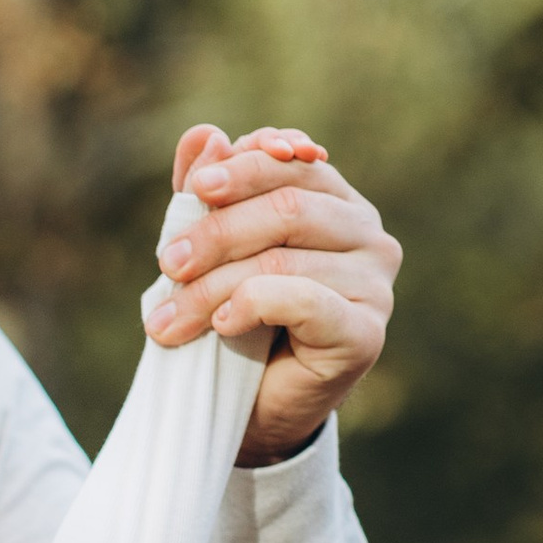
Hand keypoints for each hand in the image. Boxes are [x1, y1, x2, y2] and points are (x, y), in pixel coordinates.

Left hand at [144, 124, 398, 467]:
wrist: (253, 409)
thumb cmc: (235, 321)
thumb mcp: (211, 250)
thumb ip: (208, 192)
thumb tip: (204, 134)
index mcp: (338, 203)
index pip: (292, 165)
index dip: (243, 169)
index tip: (196, 188)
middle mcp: (368, 236)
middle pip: (286, 209)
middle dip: (216, 234)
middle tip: (167, 264)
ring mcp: (375, 285)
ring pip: (283, 260)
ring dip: (213, 287)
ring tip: (169, 318)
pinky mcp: (365, 333)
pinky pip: (305, 300)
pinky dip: (253, 306)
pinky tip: (224, 325)